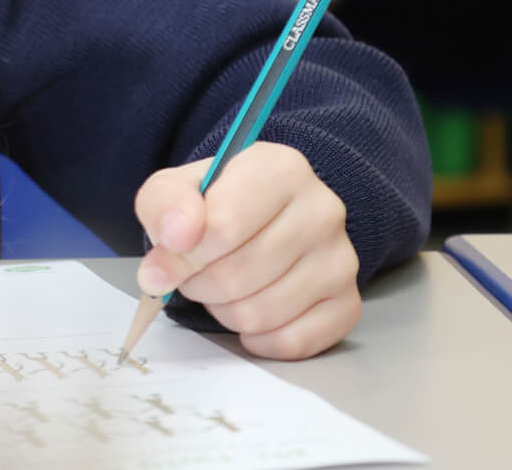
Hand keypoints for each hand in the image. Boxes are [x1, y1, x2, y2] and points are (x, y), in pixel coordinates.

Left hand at [133, 143, 359, 359]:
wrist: (257, 221)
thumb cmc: (214, 204)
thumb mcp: (173, 190)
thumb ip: (164, 204)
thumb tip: (176, 238)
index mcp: (280, 169)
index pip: (223, 226)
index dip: (182, 254)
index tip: (166, 258)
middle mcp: (322, 210)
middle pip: (238, 275)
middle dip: (199, 284)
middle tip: (194, 273)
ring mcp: (341, 259)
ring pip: (262, 313)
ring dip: (224, 310)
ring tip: (221, 286)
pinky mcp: (348, 302)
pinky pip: (294, 342)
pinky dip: (259, 338)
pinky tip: (250, 311)